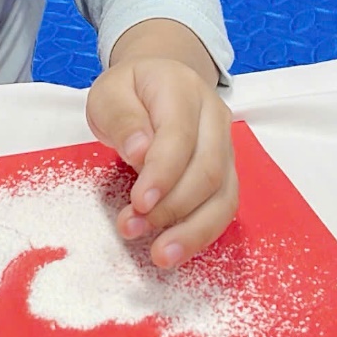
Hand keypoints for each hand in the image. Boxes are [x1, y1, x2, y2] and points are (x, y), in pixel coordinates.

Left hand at [86, 52, 236, 269]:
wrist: (158, 81)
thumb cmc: (130, 91)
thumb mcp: (109, 93)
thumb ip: (121, 118)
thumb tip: (140, 151)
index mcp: (183, 90)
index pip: (179, 137)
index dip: (162, 174)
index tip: (138, 202)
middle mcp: (214, 117)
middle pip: (207, 170)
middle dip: (172, 208)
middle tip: (133, 228)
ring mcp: (226, 145)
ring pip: (224, 194)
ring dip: (192, 229)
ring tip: (161, 255)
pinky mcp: (227, 171)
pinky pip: (224, 206)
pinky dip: (202, 231)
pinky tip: (177, 248)